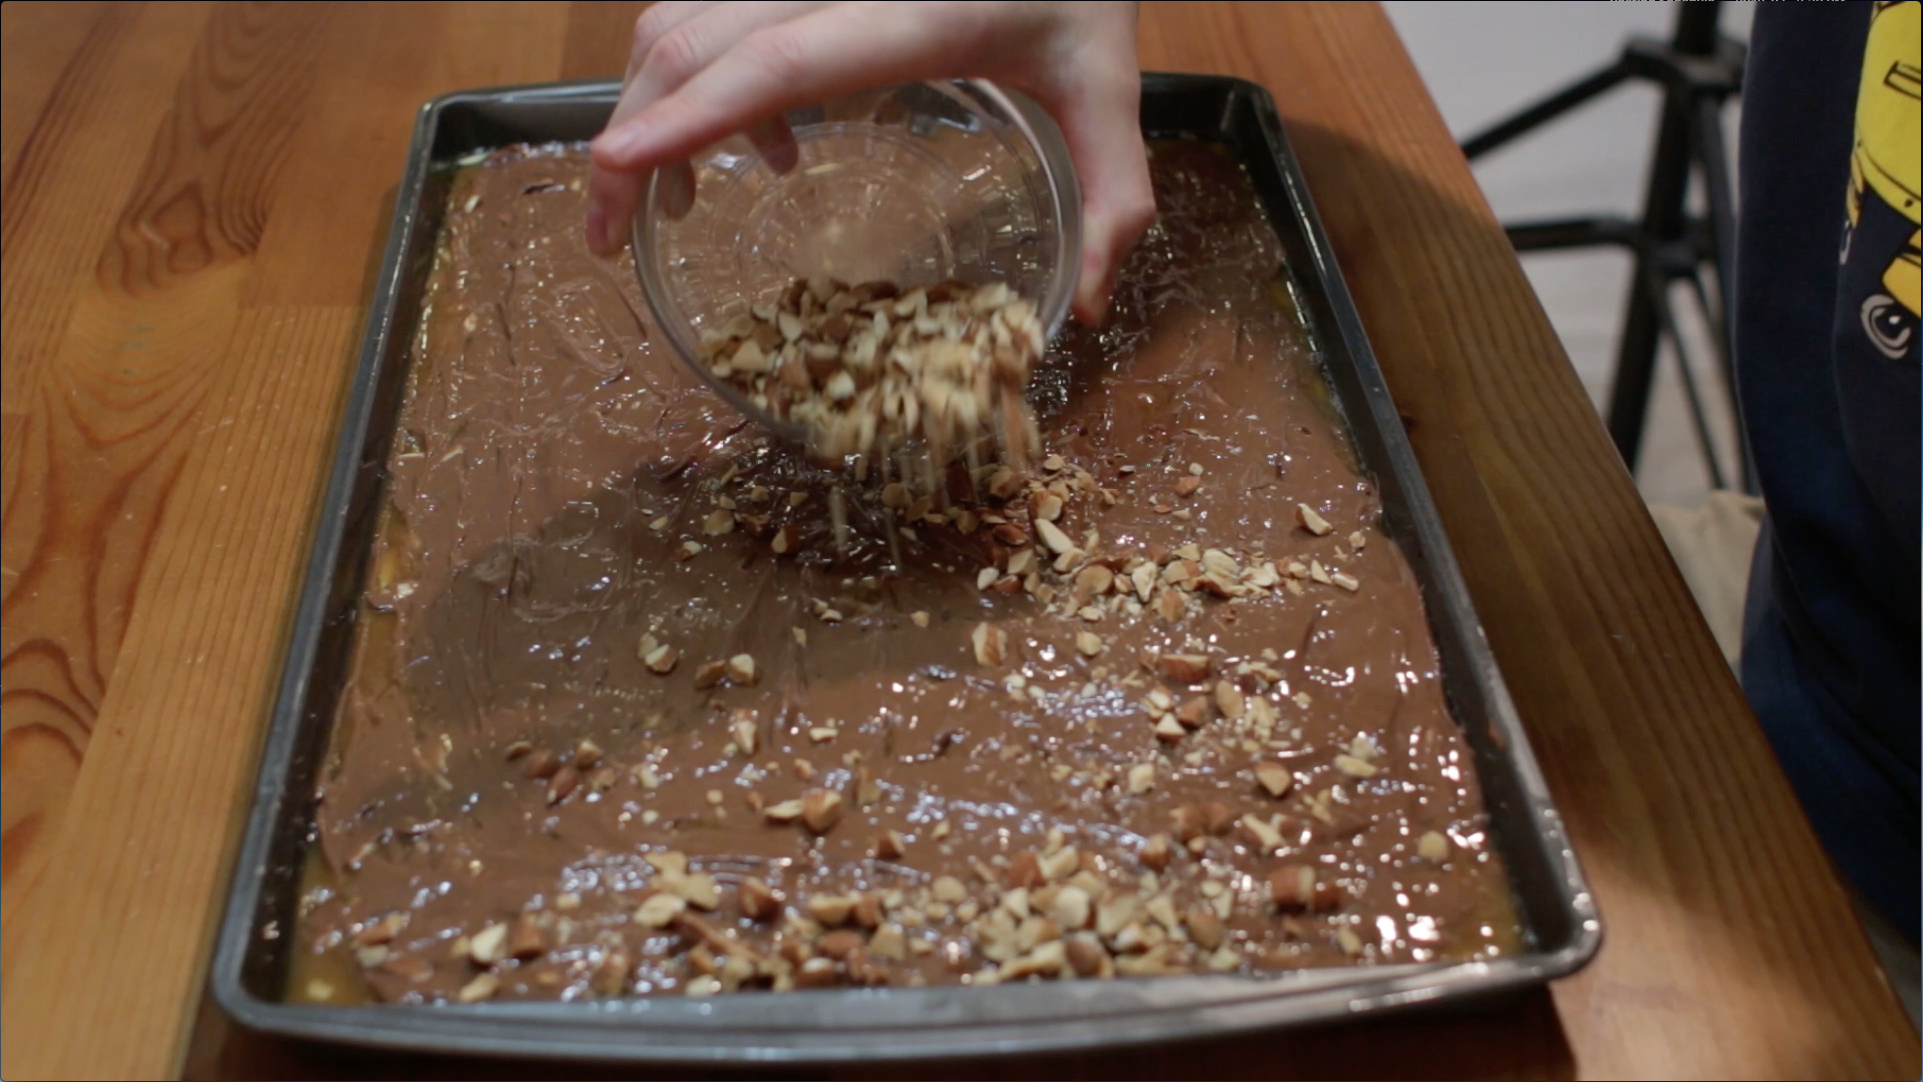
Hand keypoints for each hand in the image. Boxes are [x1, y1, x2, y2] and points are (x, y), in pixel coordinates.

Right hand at [586, 1, 1153, 323]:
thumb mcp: (1113, 83)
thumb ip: (1117, 193)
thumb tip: (1092, 308)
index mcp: (914, 13)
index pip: (780, 59)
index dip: (694, 112)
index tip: (621, 164)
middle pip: (694, 42)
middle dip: (633, 136)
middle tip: (609, 236)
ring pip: (680, 17)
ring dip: (654, 108)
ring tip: (680, 201)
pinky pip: (711, 8)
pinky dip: (698, 78)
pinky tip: (769, 148)